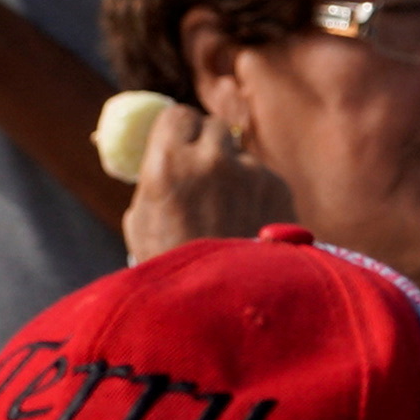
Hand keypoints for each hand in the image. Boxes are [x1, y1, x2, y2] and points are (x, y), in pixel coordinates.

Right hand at [120, 99, 297, 261]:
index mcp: (167, 162)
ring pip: (240, 155)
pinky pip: (262, 178)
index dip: (179, 129)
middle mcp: (210, 158)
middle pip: (212, 126)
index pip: (177, 114)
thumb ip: (155, 179)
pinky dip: (256, 194)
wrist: (221, 305)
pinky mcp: (277, 187)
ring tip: (227, 212)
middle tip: (204, 171)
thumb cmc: (169, 266)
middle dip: (207, 144)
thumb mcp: (142, 219)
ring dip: (234, 171)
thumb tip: (163, 155)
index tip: (179, 143)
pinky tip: (248, 224)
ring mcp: (249, 171)